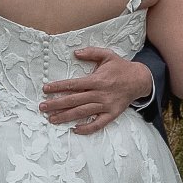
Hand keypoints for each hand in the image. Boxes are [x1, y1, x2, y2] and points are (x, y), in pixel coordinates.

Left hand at [39, 48, 153, 134]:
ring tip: (51, 119)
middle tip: (42, 107)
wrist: (140, 80)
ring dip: (66, 116)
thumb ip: (91, 52)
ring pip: (82, 112)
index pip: (73, 84)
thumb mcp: (107, 55)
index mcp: (96, 80)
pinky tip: (75, 130)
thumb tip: (75, 52)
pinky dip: (87, 128)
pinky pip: (98, 124)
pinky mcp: (112, 114)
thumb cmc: (121, 67)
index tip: (45, 89)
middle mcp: (99, 94)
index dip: (58, 87)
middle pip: (74, 100)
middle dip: (56, 104)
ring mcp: (105, 105)